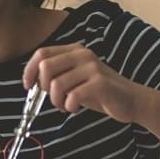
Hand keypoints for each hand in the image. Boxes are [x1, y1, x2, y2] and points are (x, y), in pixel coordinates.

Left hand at [23, 43, 142, 122]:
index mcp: (74, 50)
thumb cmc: (99, 92)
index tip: (28, 87)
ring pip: (56, 84)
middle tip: (54, 98)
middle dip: (43, 87)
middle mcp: (83, 54)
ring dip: (56, 101)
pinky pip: (72, 96)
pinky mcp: (100, 83)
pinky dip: (69, 106)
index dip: (29, 70)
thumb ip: (56, 75)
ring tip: (66, 105)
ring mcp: (92, 68)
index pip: (41, 53)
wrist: (131, 100)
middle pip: (46, 67)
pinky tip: (75, 108)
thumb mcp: (75, 79)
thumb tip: (31, 82)